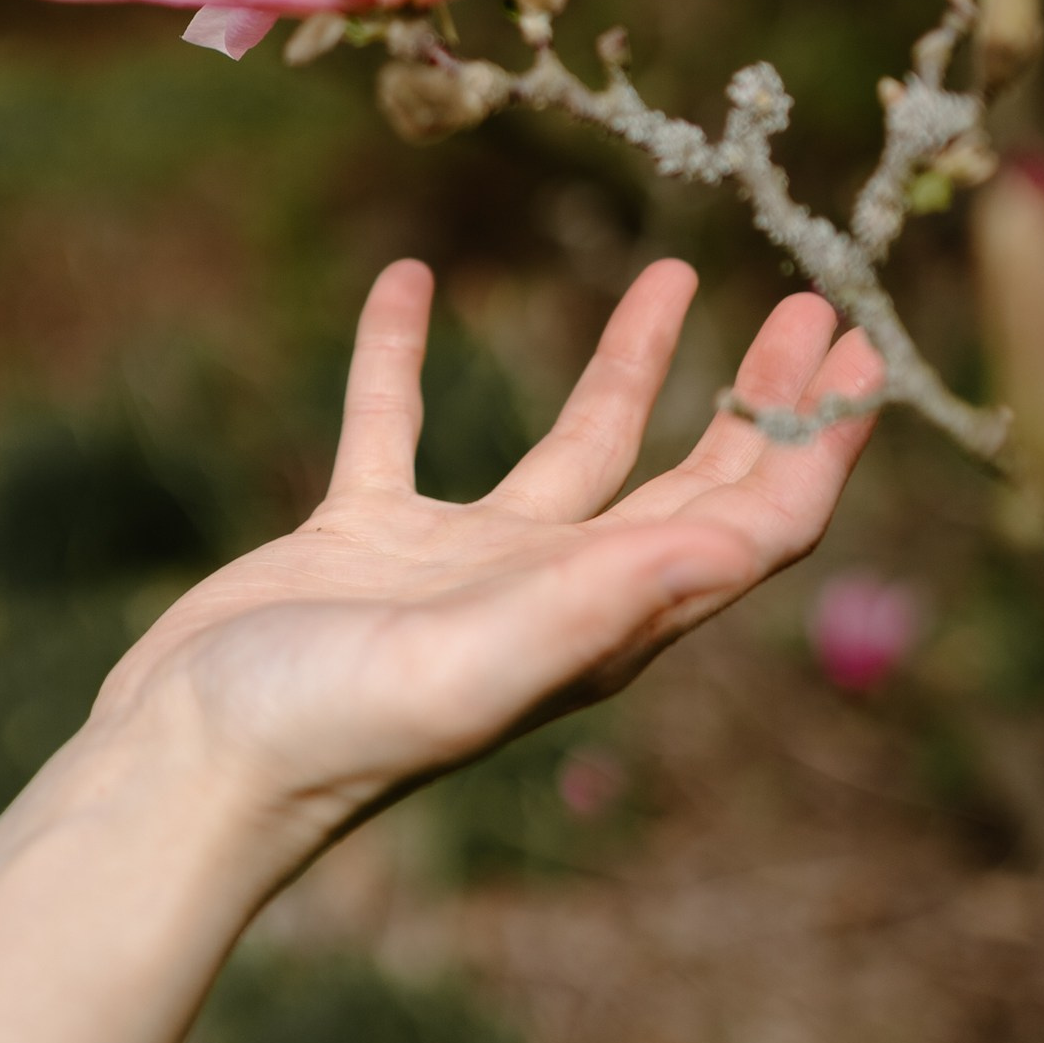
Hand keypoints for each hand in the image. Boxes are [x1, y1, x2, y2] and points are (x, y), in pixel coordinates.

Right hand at [92, 257, 881, 869]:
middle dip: (761, 403)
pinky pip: (397, 422)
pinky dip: (405, 352)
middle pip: (691, 485)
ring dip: (630, 364)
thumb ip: (592, 607)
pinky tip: (410, 282)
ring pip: (573, 447)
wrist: (178, 770)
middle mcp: (551, 591)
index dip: (818, 449)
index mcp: (600, 624)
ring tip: (675, 272)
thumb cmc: (323, 735)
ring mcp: (457, 562)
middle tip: (815, 310)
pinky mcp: (363, 537)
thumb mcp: (468, 665)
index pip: (749, 528)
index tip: (865, 354)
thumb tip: (733, 552)